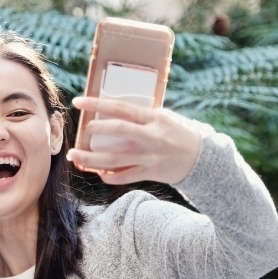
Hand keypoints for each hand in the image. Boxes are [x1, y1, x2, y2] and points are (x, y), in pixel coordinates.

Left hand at [66, 96, 202, 184]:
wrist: (203, 160)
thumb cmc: (180, 134)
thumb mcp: (164, 118)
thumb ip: (142, 116)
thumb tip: (113, 111)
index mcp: (154, 118)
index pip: (121, 108)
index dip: (97, 103)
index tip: (79, 101)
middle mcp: (151, 137)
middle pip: (117, 131)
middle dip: (94, 130)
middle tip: (81, 131)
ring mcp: (150, 157)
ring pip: (114, 159)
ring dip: (91, 159)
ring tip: (74, 156)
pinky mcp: (150, 173)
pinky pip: (124, 176)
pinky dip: (109, 175)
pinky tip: (98, 172)